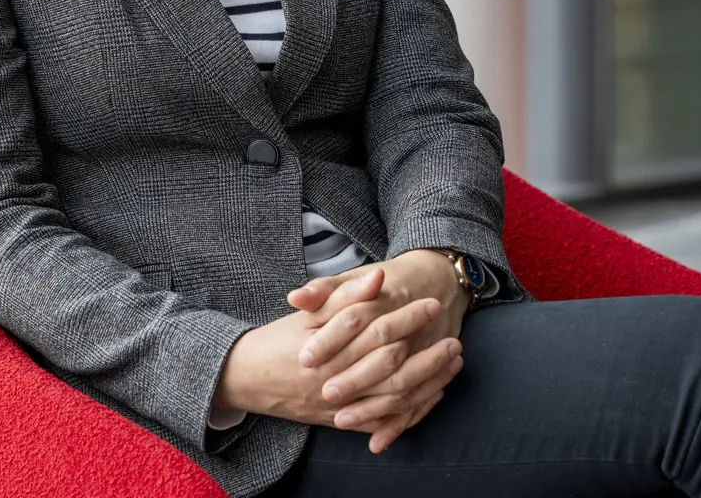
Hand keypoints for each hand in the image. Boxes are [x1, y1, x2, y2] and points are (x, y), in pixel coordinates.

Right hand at [213, 268, 463, 451]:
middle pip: (391, 369)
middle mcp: (335, 383)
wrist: (246, 379)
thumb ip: (343, 295)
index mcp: (327, 351)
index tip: (431, 304)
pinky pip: (382, 421)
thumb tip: (377, 278)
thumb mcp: (308, 314)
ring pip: (393, 399)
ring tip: (452, 364)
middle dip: (426, 354)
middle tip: (454, 339)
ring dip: (427, 382)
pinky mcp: (341, 422)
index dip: (406, 317)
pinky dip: (411, 410)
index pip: (376, 332)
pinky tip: (433, 395)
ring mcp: (339, 407)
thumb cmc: (278, 340)